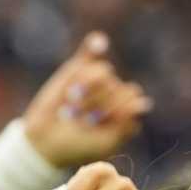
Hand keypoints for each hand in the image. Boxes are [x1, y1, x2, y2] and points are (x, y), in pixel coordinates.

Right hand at [21, 33, 152, 168]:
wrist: (46, 141)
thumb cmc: (79, 146)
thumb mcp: (107, 142)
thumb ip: (126, 123)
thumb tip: (144, 101)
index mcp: (125, 109)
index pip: (132, 97)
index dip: (117, 108)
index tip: (102, 123)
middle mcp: (113, 92)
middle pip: (117, 86)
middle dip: (99, 103)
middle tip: (84, 120)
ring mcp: (96, 79)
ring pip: (103, 72)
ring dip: (87, 91)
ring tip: (75, 107)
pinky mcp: (77, 69)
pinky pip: (91, 53)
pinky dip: (94, 46)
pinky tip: (99, 44)